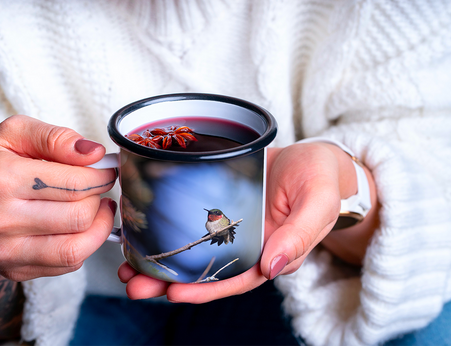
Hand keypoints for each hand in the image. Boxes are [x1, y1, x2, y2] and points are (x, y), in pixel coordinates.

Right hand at [0, 115, 116, 281]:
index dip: (102, 176)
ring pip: (77, 248)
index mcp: (1, 178)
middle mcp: (0, 219)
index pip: (75, 184)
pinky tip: (78, 227)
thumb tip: (94, 153)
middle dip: (100, 198)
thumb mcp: (12, 135)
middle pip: (80, 216)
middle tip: (99, 188)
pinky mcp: (14, 271)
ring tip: (98, 208)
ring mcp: (5, 251)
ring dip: (99, 227)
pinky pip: (67, 265)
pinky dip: (82, 245)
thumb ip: (55, 138)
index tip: (106, 171)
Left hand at [118, 143, 377, 302]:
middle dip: (170, 281)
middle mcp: (248, 245)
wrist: (316, 159)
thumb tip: (272, 266)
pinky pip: (193, 221)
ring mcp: (233, 226)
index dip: (206, 289)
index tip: (174, 292)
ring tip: (127, 266)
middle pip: (207, 271)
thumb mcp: (319, 202)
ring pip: (194, 250)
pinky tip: (144, 232)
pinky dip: (169, 229)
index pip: (236, 279)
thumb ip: (299, 234)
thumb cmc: (323, 180)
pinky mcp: (221, 206)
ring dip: (161, 260)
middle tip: (134, 283)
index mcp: (272, 253)